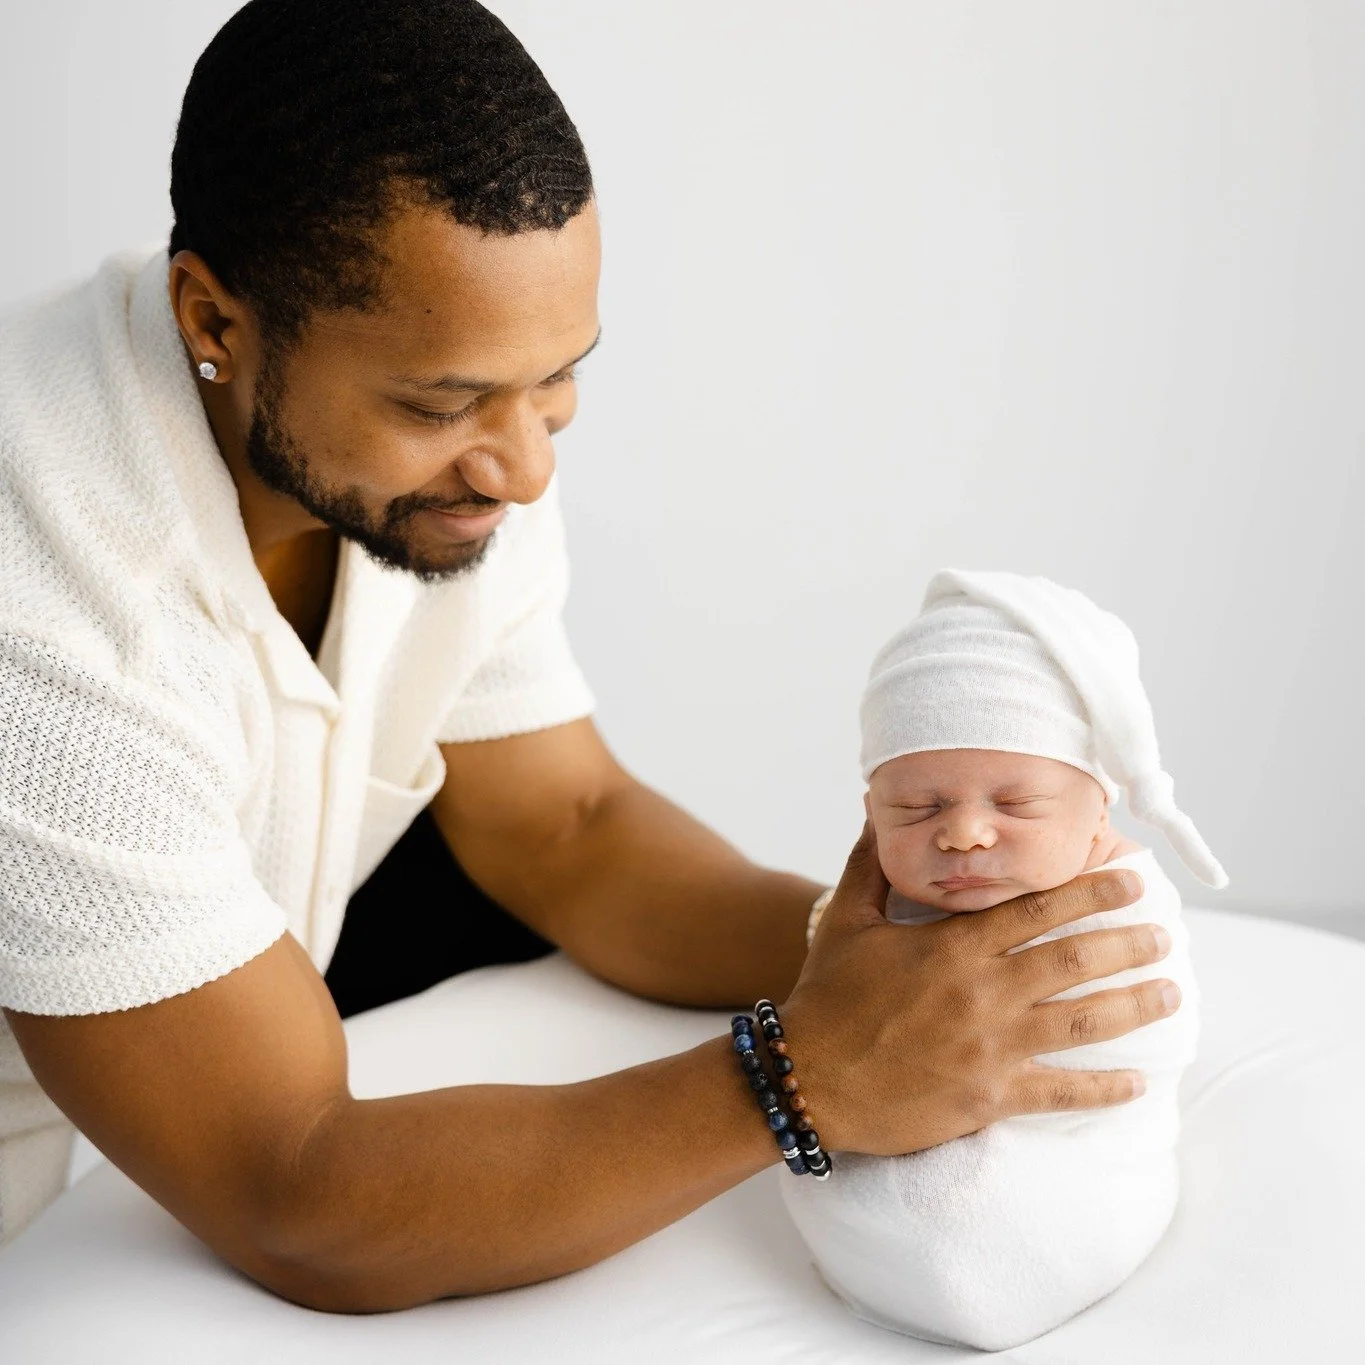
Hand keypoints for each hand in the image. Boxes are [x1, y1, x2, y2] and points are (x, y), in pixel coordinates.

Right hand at [782, 822, 1174, 1155]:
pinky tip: (1139, 1083)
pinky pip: (1062, 1093)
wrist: (808, 1079)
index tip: (1130, 880)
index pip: (1037, 909)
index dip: (1091, 892)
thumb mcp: (845, 919)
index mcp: (954, 946)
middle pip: (1075, 960)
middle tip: (1164, 933)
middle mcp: (983, 992)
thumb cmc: (826, 995)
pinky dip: (1105, 1089)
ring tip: (1171, 992)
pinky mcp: (990, 1096)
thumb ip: (870, 864)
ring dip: (1134, 1004)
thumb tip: (875, 808)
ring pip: (1082, 1021)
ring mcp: (992, 1047)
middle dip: (1128, 943)